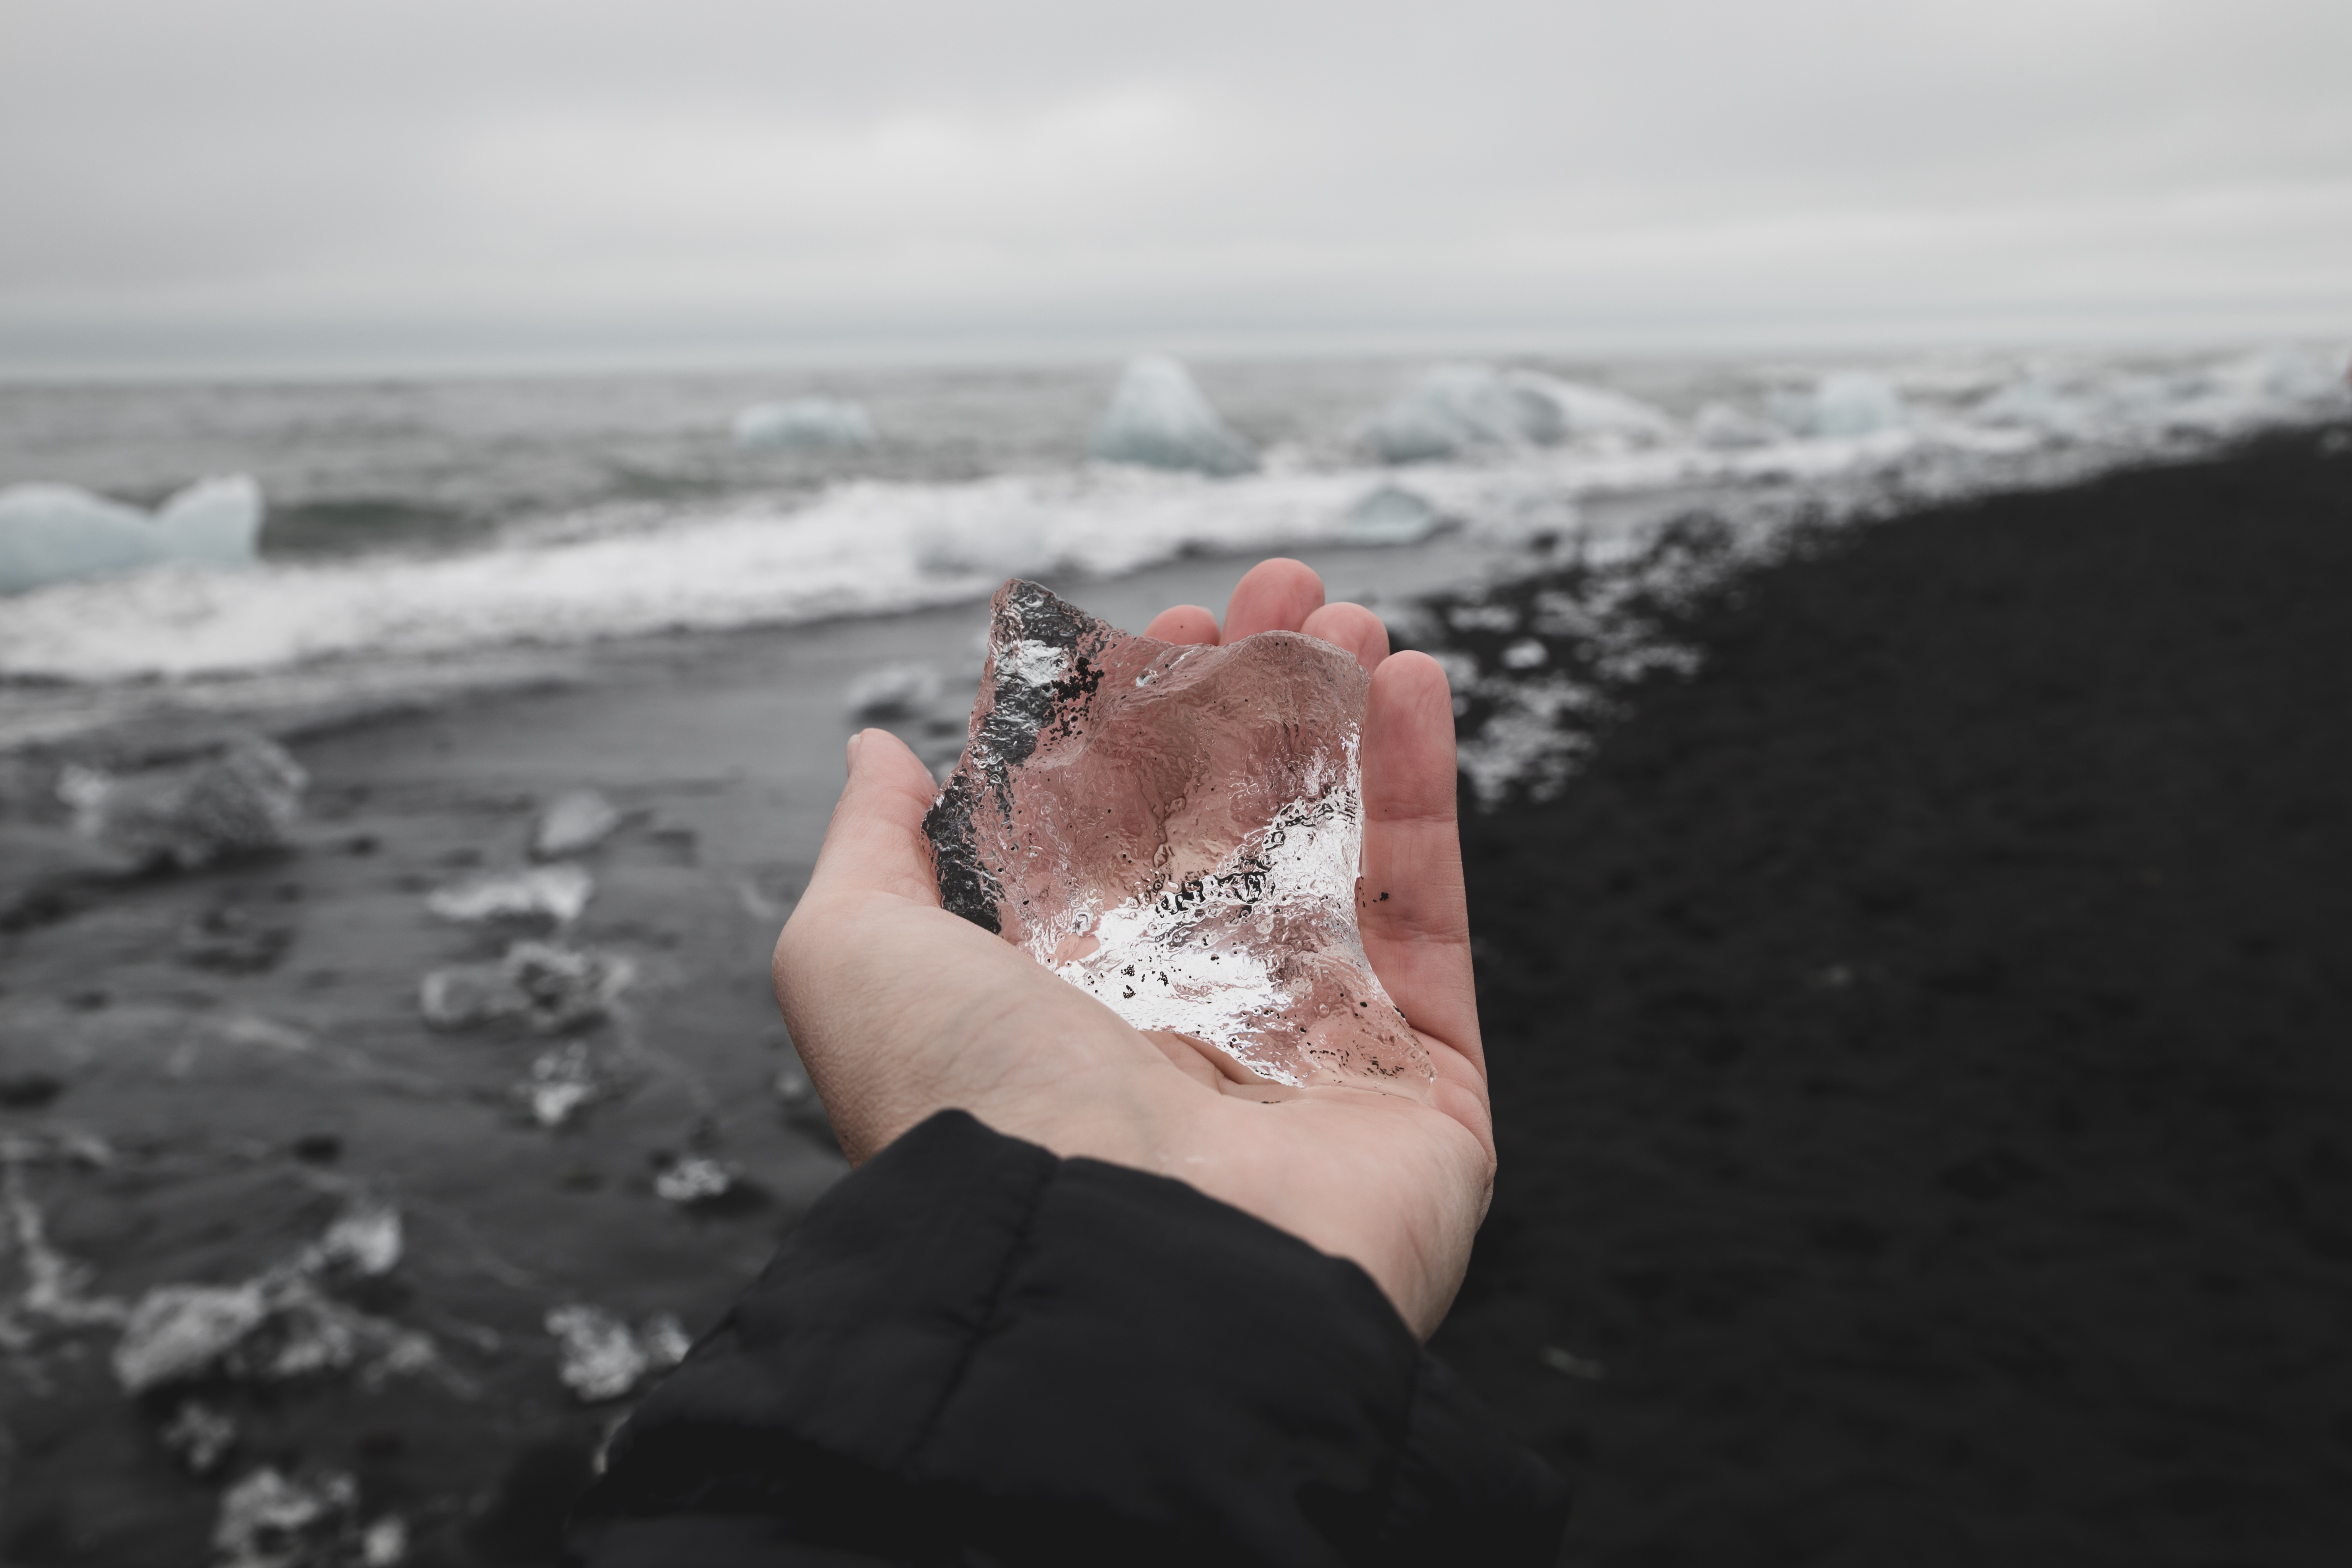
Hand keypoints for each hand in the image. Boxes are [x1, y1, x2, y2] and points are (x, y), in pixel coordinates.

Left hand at [772, 560, 1491, 1337]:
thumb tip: (879, 753)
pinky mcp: (1417, 1082)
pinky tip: (1416, 681)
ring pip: (1339, 857)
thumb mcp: (854, 957)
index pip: (1114, 830)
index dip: (1143, 718)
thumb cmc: (975, 1106)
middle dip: (1257, 696)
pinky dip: (1425, 795)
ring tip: (1355, 614)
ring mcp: (1306, 1050)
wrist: (1117, 1264)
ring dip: (1348, 721)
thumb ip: (870, 850)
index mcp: (1060, 999)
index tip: (1169, 628)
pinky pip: (1428, 919)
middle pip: (1235, 826)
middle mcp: (1181, 1023)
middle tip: (1279, 589)